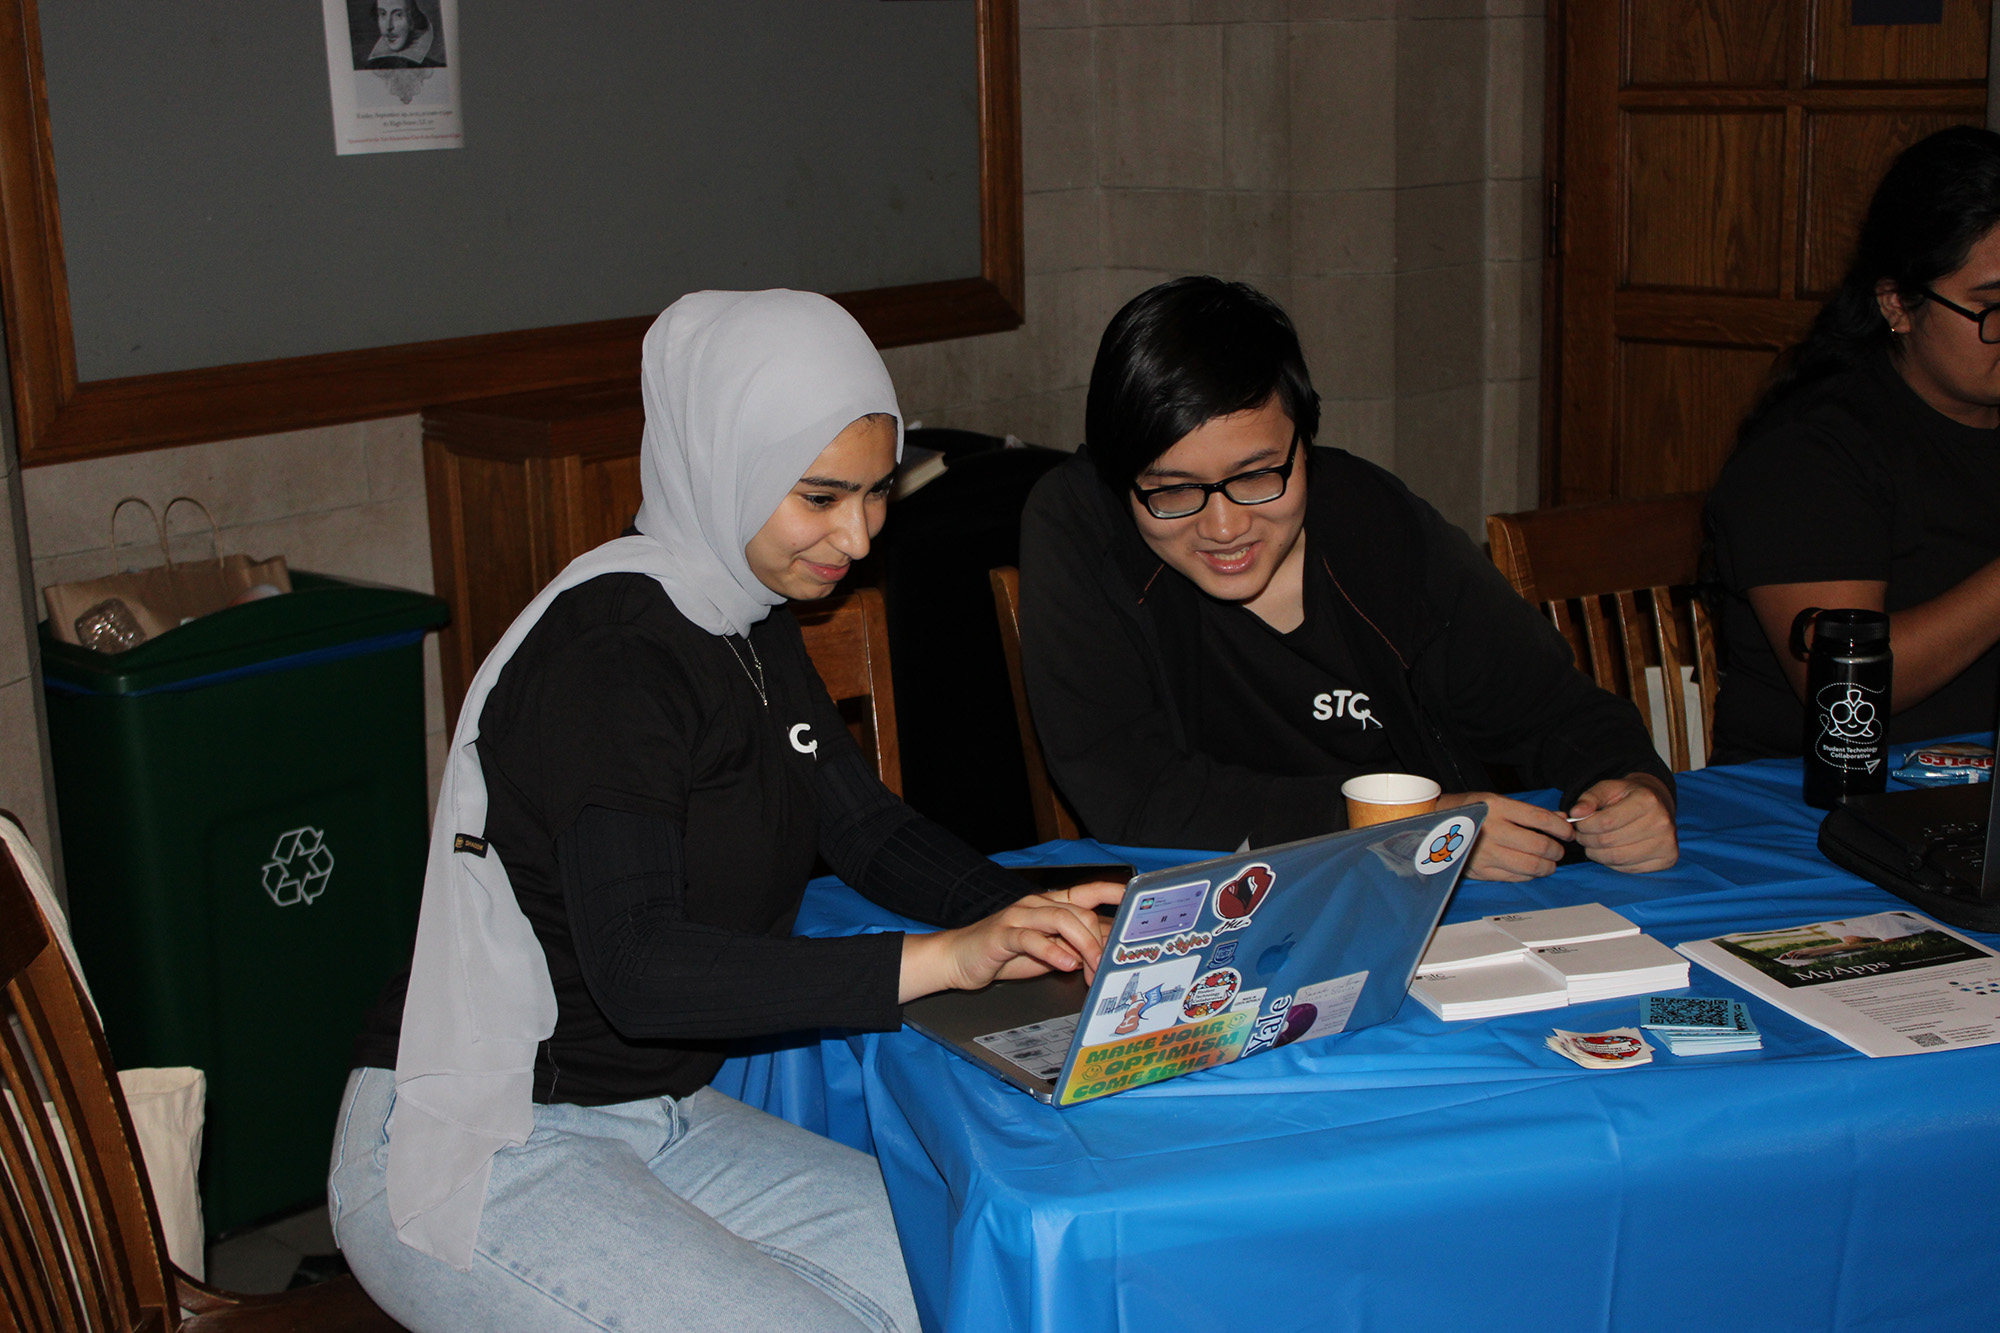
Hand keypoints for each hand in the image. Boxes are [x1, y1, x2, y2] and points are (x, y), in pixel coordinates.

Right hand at [898, 882, 1125, 1001]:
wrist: (958, 960)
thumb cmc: (1004, 954)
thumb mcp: (1047, 951)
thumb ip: (1074, 947)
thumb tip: (1109, 950)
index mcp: (1049, 905)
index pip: (1087, 891)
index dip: (1112, 891)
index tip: (1136, 897)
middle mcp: (1036, 905)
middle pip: (1080, 912)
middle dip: (1099, 940)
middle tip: (1107, 967)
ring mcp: (1018, 917)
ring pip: (1061, 919)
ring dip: (1083, 944)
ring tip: (1091, 966)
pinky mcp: (1002, 934)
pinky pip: (1031, 938)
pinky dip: (1052, 950)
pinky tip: (1065, 963)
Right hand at [1438, 792, 1573, 880]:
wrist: (1432, 826)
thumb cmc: (1468, 810)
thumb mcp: (1496, 801)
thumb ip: (1528, 812)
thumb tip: (1560, 819)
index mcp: (1497, 807)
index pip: (1540, 819)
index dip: (1561, 828)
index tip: (1568, 832)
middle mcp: (1492, 829)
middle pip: (1539, 845)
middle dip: (1556, 850)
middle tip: (1558, 850)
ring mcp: (1486, 852)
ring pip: (1530, 866)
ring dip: (1547, 867)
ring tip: (1549, 863)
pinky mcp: (1481, 870)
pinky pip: (1515, 877)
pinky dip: (1529, 875)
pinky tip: (1530, 870)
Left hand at [1569, 774, 1677, 872]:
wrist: (1658, 803)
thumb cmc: (1628, 796)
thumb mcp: (1607, 788)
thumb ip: (1588, 799)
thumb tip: (1575, 814)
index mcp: (1647, 800)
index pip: (1606, 822)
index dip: (1585, 826)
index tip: (1578, 824)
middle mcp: (1661, 822)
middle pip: (1610, 841)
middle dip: (1588, 840)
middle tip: (1582, 836)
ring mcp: (1667, 843)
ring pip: (1618, 858)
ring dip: (1596, 854)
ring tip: (1592, 844)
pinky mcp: (1668, 859)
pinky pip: (1629, 868)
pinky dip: (1612, 863)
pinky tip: (1610, 851)